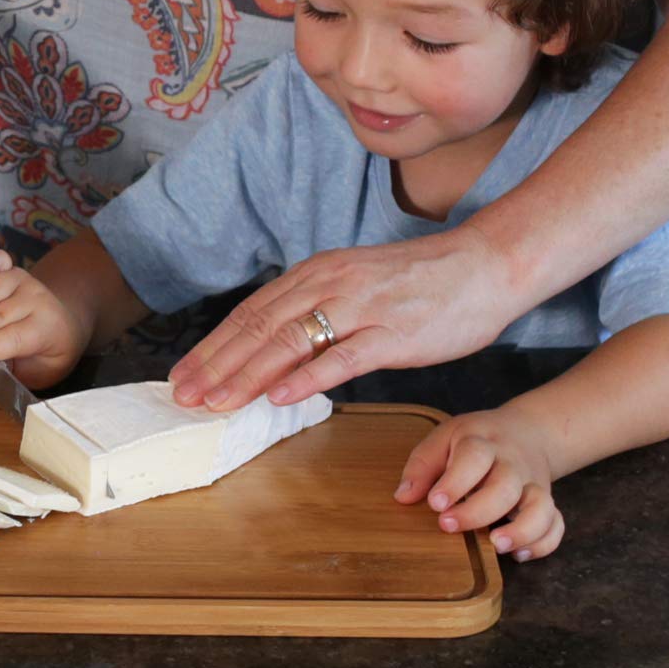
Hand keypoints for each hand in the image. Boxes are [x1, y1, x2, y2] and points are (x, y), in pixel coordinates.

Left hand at [168, 224, 522, 410]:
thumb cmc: (420, 283)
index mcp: (316, 273)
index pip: (251, 313)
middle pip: (258, 328)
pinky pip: (341, 356)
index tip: (183, 376)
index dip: (213, 347)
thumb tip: (276, 348)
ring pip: (289, 342)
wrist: (485, 265)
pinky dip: (305, 377)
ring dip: (246, 374)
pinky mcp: (392, 332)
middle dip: (216, 365)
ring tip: (216, 402)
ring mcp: (360, 307)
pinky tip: (278, 396)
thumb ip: (317, 311)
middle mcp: (329, 284)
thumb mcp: (355, 286)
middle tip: (183, 396)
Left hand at [395, 409, 564, 560]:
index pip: (474, 456)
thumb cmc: (476, 439)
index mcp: (483, 441)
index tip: (435, 503)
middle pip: (506, 486)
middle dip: (478, 510)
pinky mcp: (549, 502)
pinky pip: (556, 524)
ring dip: (522, 530)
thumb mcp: (445, 437)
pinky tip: (519, 554)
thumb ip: (423, 465)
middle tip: (449, 526)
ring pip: (540, 506)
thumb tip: (403, 497)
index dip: (455, 481)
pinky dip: (543, 542)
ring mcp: (534, 483)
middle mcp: (512, 463)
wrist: (528, 431)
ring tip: (495, 545)